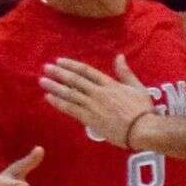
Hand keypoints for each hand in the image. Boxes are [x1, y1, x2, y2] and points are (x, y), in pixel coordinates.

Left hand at [40, 55, 155, 147]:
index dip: (71, 65)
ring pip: (69, 93)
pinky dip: (58, 102)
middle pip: (75, 80)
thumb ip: (125, 72)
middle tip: (45, 68)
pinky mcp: (90, 119)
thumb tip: (119, 56)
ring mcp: (93, 105)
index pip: (87, 71)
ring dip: (54, 86)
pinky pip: (70, 109)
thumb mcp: (137, 87)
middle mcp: (98, 92)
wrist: (143, 129)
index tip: (59, 61)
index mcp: (110, 84)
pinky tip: (48, 97)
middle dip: (59, 73)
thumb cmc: (143, 110)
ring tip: (42, 81)